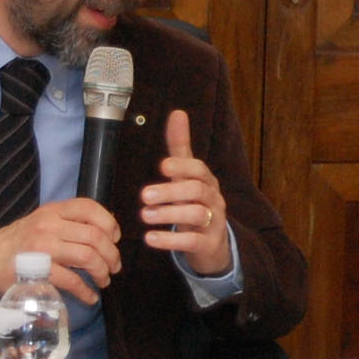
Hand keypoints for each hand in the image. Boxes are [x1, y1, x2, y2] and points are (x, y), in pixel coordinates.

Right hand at [0, 198, 120, 301]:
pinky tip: (90, 296)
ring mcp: (42, 248)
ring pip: (88, 257)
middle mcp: (48, 225)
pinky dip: (86, 291)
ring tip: (104, 280)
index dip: (109, 222)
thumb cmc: (16, 244)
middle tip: (114, 267)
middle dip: (111, 254)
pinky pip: (72, 281)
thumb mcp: (40, 222)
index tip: (115, 238)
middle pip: (95, 236)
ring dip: (102, 272)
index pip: (89, 207)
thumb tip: (103, 231)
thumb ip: (67, 222)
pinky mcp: (38, 271)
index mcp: (51, 211)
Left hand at [140, 110, 231, 275]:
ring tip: (144, 216)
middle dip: (171, 192)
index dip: (182, 167)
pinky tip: (151, 238)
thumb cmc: (196, 203)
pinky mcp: (208, 244)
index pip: (199, 169)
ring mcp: (214, 222)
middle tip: (144, 196)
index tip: (162, 167)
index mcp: (207, 181)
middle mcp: (214, 199)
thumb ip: (180, 147)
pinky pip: (193, 241)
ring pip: (197, 214)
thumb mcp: (188, 176)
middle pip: (197, 190)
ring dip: (169, 215)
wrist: (213, 245)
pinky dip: (171, 240)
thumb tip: (177, 112)